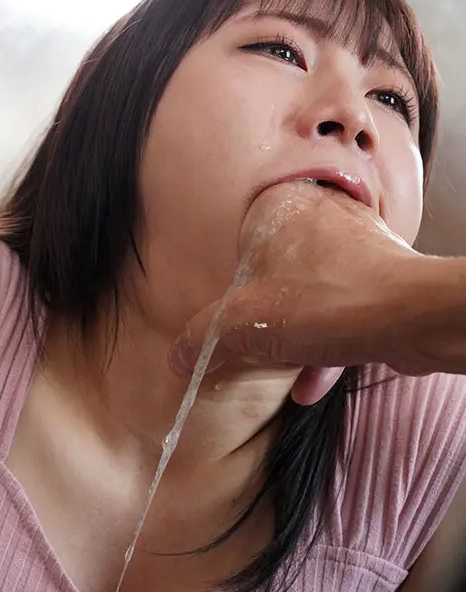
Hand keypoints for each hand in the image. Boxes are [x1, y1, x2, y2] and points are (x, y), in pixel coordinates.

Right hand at [168, 180, 421, 403]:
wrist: (413, 316)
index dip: (231, 292)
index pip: (238, 245)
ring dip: (296, 340)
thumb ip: (204, 338)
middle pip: (274, 274)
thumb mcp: (244, 323)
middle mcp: (320, 214)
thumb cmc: (326, 301)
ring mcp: (356, 243)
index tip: (231, 323)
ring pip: (310, 295)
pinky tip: (312, 386)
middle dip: (267, 322)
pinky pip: (342, 308)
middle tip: (255, 349)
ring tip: (285, 372)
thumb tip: (178, 356)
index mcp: (280, 206)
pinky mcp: (381, 275)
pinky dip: (327, 345)